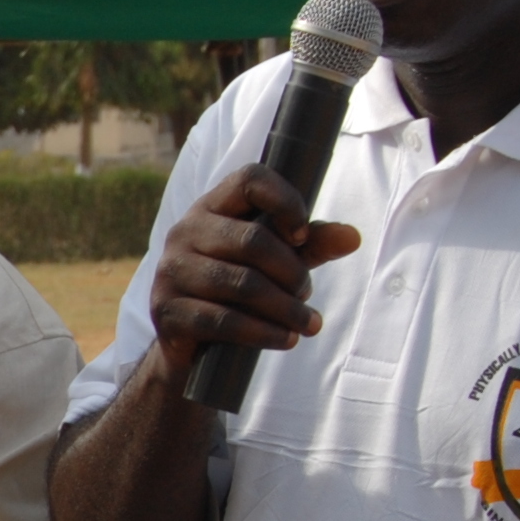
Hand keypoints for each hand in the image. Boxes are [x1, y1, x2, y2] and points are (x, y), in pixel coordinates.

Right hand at [147, 164, 361, 378]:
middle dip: (292, 271)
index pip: (249, 180)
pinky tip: (286, 339)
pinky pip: (223, 320)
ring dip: (285, 307)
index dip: (284, 200)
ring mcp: (171, 272)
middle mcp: (184, 232)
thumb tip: (352, 237)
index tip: (303, 235)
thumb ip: (311, 245)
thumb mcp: (276, 262)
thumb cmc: (235, 288)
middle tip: (307, 292)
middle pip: (251, 239)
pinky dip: (263, 332)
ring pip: (241, 284)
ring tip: (308, 324)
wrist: (186, 340)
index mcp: (211, 208)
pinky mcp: (167, 311)